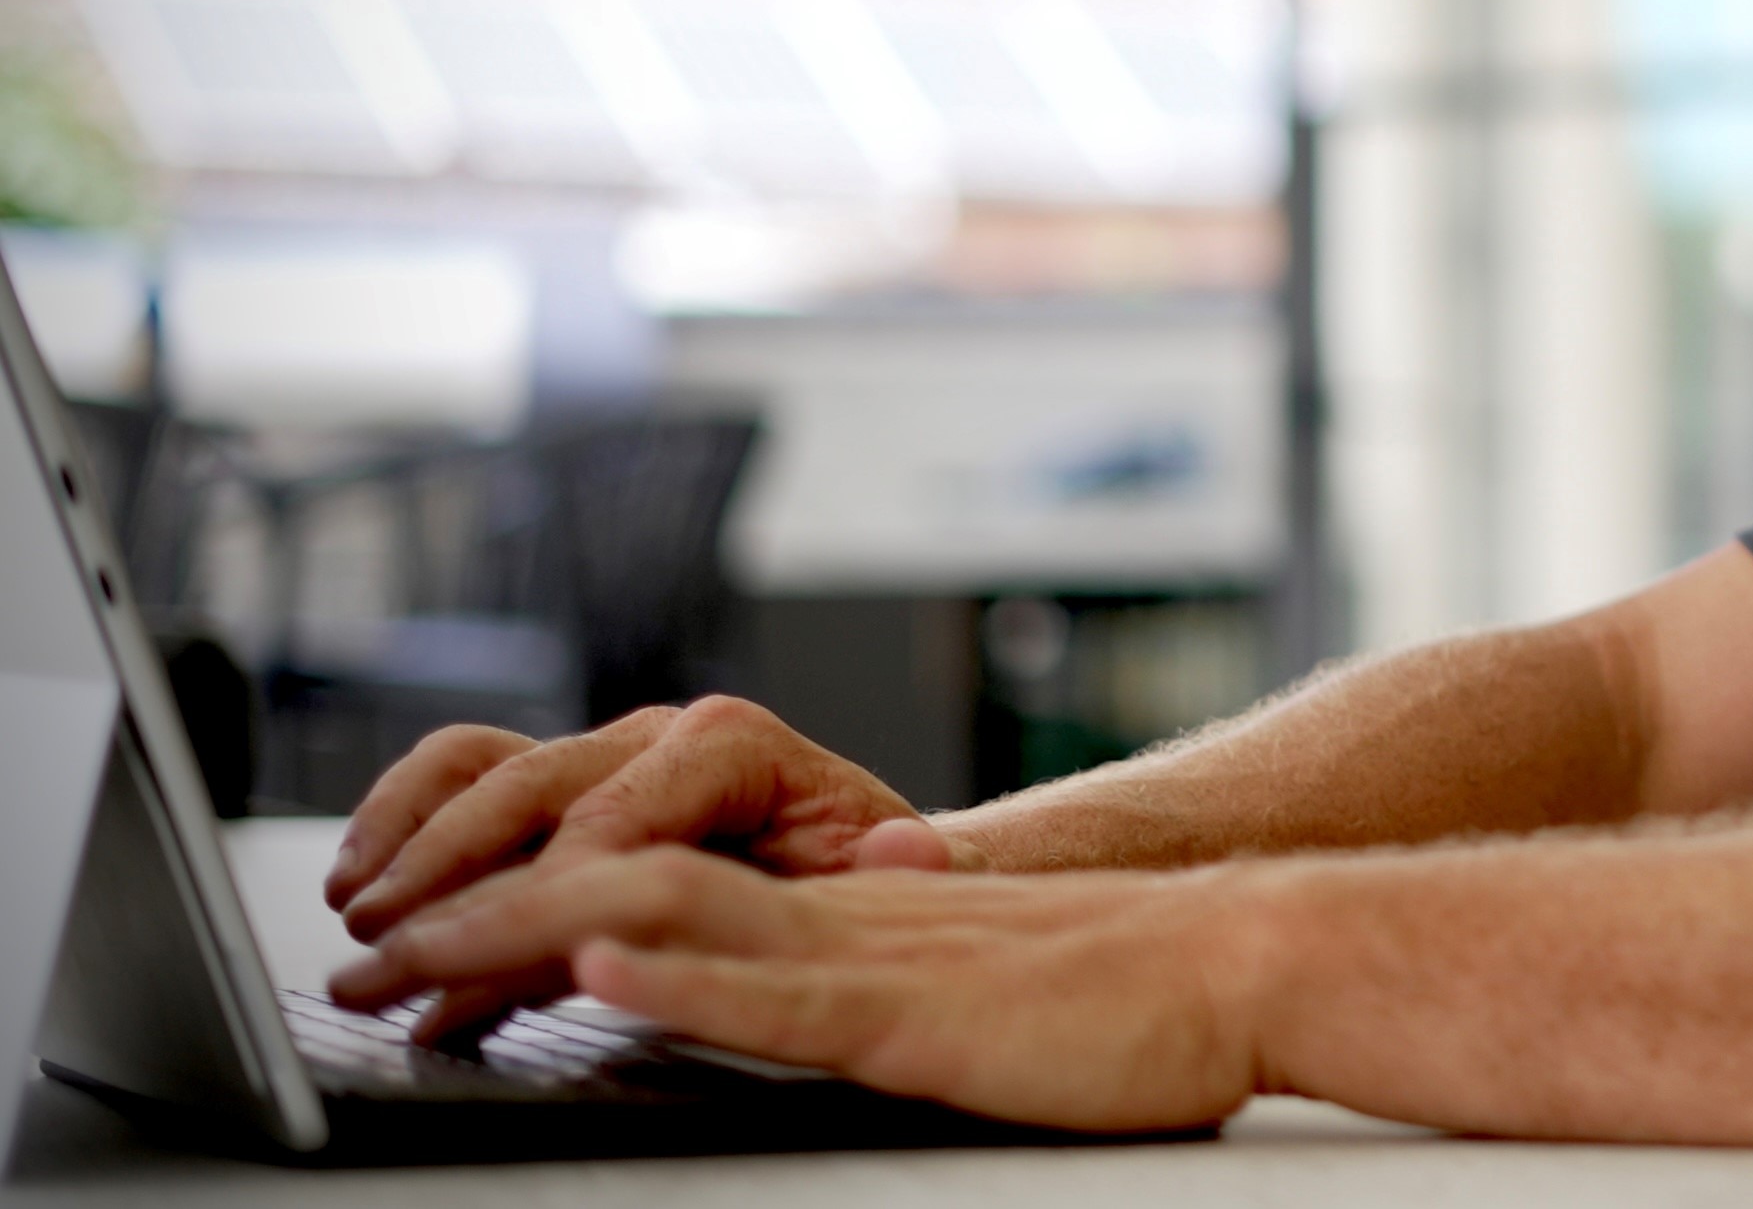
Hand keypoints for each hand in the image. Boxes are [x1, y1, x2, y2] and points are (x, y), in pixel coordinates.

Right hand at [326, 699, 964, 1030]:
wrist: (860, 851)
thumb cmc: (869, 868)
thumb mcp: (895, 873)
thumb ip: (898, 866)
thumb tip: (906, 851)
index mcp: (739, 746)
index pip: (624, 819)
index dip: (560, 889)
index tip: (506, 956)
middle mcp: (659, 735)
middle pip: (533, 790)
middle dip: (452, 872)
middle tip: (386, 946)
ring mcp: (602, 754)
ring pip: (481, 765)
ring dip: (408, 835)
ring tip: (357, 908)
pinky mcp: (561, 785)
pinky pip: (464, 775)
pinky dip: (402, 817)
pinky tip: (362, 878)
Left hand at [328, 849, 1260, 1132]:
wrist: (1244, 967)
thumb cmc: (1126, 998)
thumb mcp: (964, 977)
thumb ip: (879, 958)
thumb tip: (815, 927)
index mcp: (838, 915)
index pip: (643, 886)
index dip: (514, 903)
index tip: (408, 938)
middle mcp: (837, 916)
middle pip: (623, 886)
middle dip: (473, 914)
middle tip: (358, 953)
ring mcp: (877, 960)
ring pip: (675, 916)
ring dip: (530, 928)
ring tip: (416, 950)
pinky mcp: (925, 1018)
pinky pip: (786, 986)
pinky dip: (686, 968)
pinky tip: (605, 955)